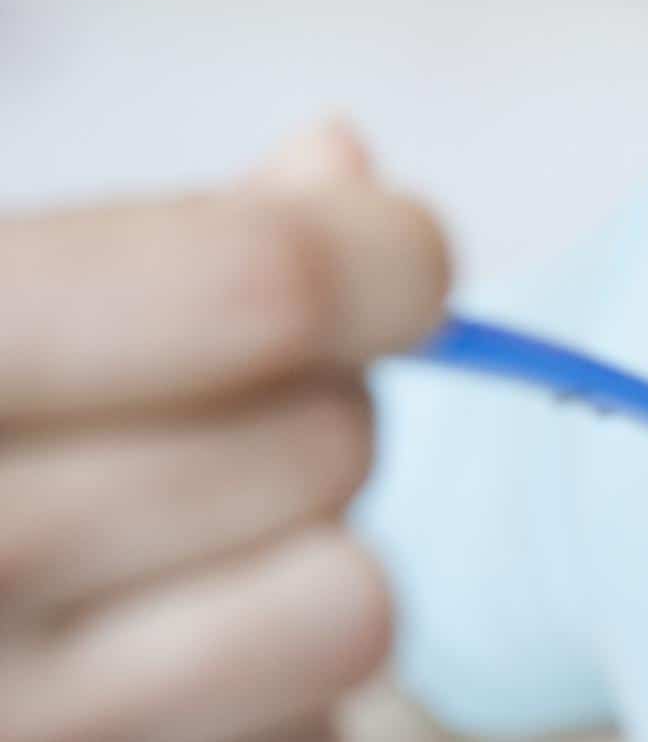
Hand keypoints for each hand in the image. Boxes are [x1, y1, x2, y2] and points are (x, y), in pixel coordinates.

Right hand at [0, 120, 450, 741]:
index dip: (384, 257)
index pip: (261, 289)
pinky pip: (311, 724)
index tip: (405, 260)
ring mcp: (22, 723)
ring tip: (201, 549)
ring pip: (351, 603)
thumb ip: (162, 242)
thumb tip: (338, 164)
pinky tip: (161, 660)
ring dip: (314, 560)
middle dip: (326, 408)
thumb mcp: (5, 309)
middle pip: (329, 441)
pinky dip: (275, 689)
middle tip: (235, 419)